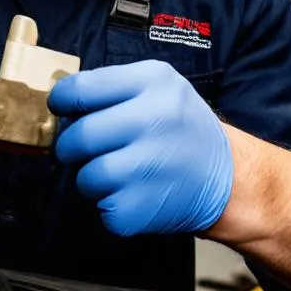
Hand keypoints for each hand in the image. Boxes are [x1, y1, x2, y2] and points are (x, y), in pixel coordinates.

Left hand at [48, 60, 233, 236]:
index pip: (81, 89)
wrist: (230, 177)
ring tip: (118, 173)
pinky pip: (103, 208)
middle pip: (78, 138)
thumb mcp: (159, 87)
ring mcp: (152, 166)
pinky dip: (112, 205)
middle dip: (72, 147)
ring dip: (92, 180)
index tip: (63, 109)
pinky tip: (135, 193)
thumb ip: (112, 88)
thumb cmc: (181, 128)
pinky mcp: (147, 207)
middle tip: (84, 150)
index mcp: (153, 82)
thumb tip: (61, 102)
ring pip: (86, 178)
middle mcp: (154, 120)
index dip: (62, 101)